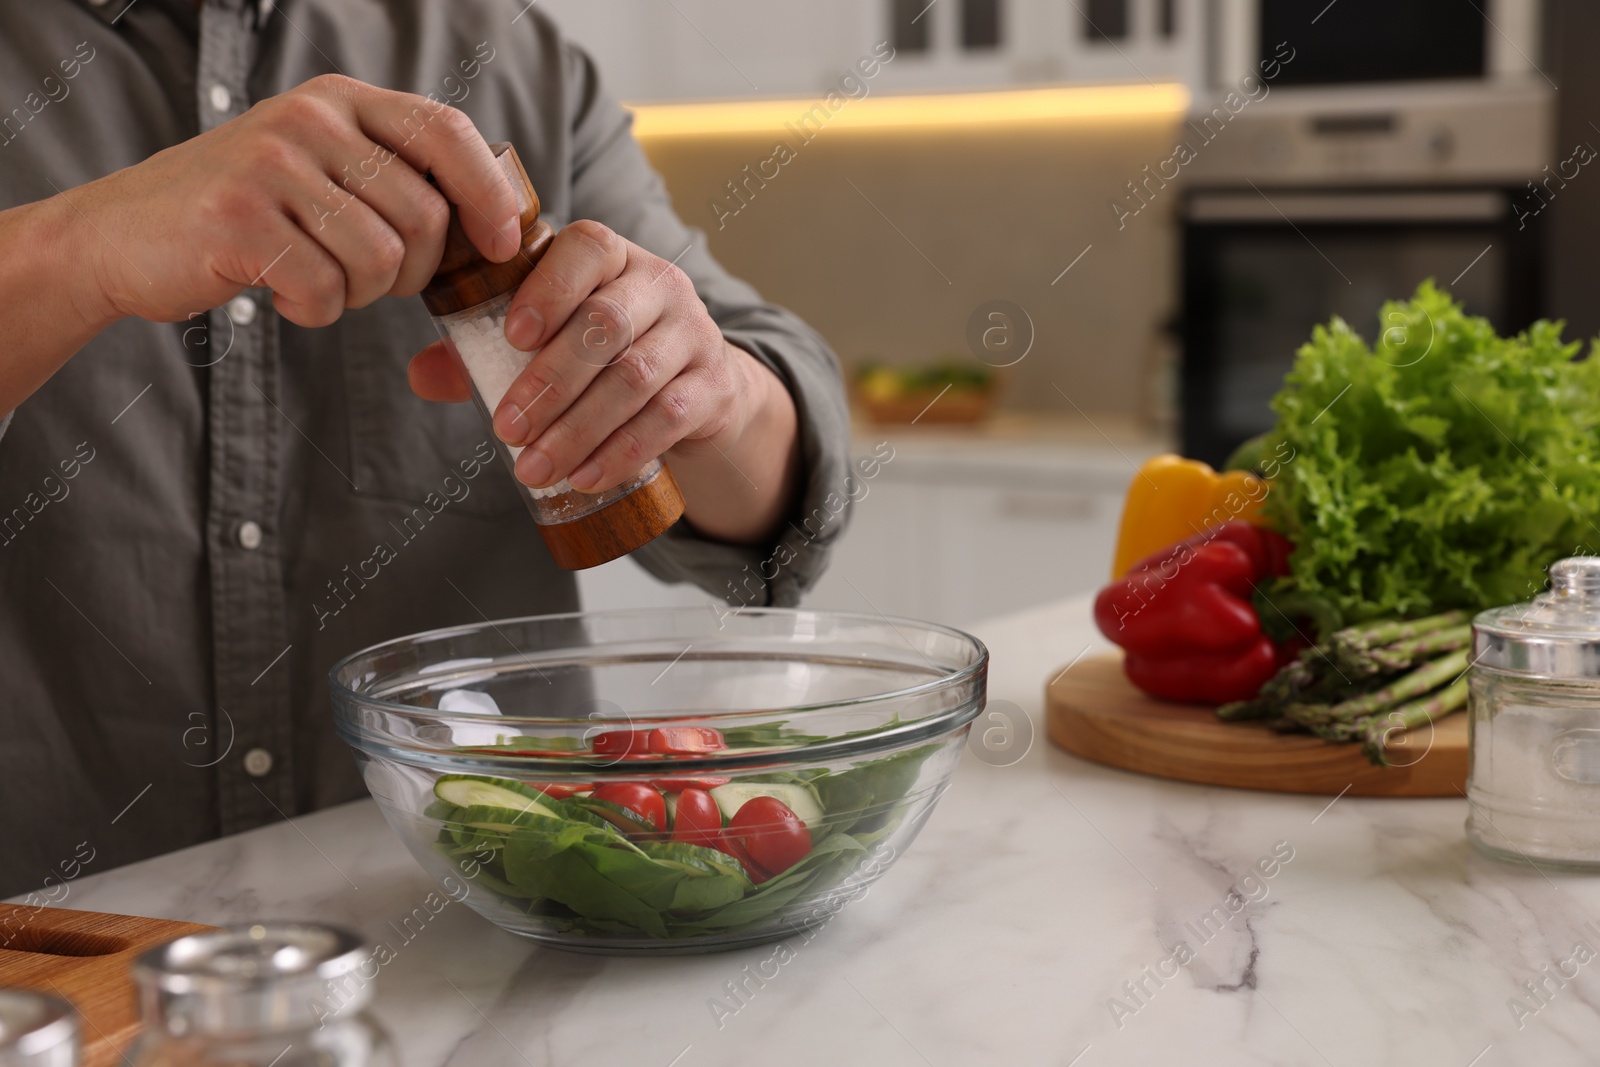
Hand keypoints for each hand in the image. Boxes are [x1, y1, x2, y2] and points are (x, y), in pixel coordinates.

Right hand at [71, 74, 518, 327]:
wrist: (122, 235)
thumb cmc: (246, 215)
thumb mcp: (322, 170)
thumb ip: (395, 176)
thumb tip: (501, 216)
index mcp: (341, 102)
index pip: (448, 131)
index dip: (489, 192)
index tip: (501, 243)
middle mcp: (308, 119)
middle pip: (425, 216)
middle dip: (414, 272)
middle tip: (367, 279)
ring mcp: (270, 164)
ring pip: (381, 259)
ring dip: (361, 296)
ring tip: (317, 281)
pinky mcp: (237, 218)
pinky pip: (325, 289)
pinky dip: (315, 311)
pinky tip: (283, 295)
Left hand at [408, 220, 800, 543]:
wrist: (696, 389)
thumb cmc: (605, 355)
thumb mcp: (550, 339)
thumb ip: (482, 350)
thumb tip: (421, 375)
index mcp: (612, 256)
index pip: (589, 249)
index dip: (549, 289)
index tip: (511, 337)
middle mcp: (660, 283)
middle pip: (606, 324)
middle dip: (550, 382)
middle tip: (506, 430)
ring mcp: (694, 333)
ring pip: (635, 376)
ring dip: (580, 427)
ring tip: (535, 467)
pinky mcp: (714, 386)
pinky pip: (670, 417)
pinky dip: (623, 450)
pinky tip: (586, 475)